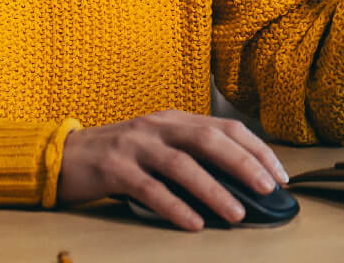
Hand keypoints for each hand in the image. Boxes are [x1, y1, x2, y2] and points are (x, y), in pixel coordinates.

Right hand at [54, 110, 288, 231]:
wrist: (63, 156)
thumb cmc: (118, 155)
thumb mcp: (157, 145)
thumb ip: (190, 154)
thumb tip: (237, 182)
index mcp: (174, 119)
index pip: (225, 127)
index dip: (256, 149)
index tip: (280, 173)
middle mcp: (158, 127)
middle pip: (209, 140)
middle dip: (244, 164)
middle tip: (267, 188)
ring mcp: (135, 146)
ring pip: (183, 165)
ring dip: (214, 190)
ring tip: (236, 213)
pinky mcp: (114, 169)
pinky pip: (150, 189)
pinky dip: (175, 206)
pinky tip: (193, 223)